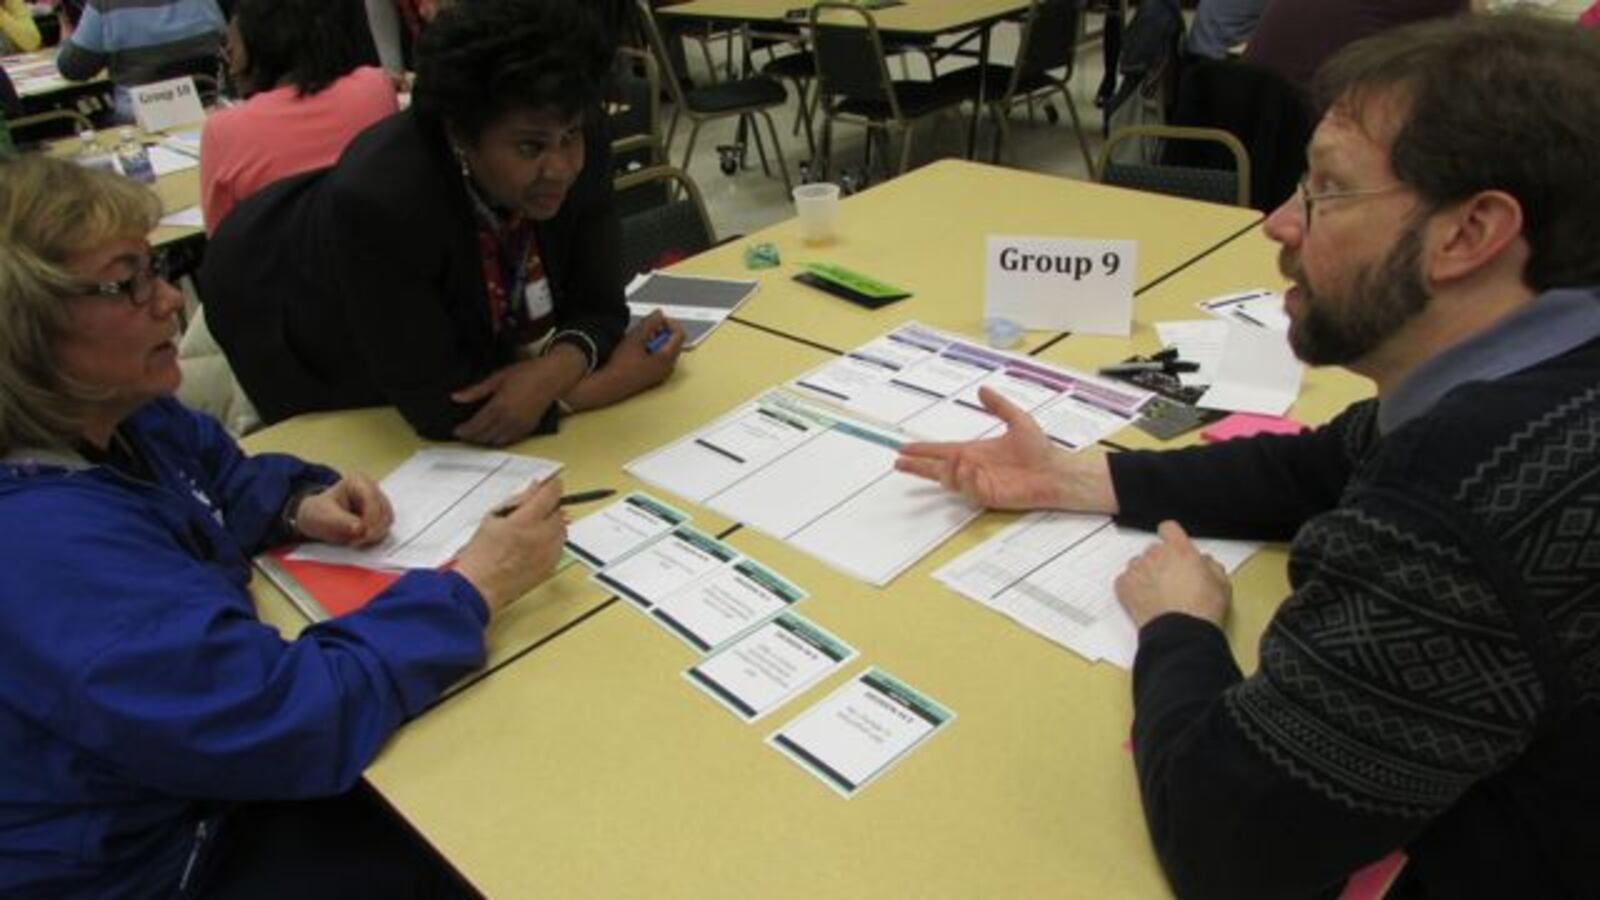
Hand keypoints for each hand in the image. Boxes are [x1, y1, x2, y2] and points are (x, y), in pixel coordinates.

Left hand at [293, 474, 392, 546]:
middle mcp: (371, 489)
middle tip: (357, 542)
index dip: (371, 518)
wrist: (315, 518)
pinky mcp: (379, 515)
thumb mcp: (324, 517)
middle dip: (373, 529)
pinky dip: (375, 536)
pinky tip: (361, 540)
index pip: (372, 498)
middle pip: (384, 511)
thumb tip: (360, 529)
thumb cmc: (318, 513)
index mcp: (357, 482)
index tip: (363, 535)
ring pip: (387, 521)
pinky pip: (385, 527)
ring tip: (356, 541)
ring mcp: (377, 502)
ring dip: (375, 534)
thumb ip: (341, 522)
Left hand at [451, 348, 586, 445]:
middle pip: (485, 435)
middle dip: (473, 437)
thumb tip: (455, 397)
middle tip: (464, 434)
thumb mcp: (497, 378)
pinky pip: (510, 439)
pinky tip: (494, 435)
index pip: (476, 425)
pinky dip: (500, 440)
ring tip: (477, 436)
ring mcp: (520, 425)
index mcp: (499, 406)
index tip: (456, 431)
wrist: (551, 377)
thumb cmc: (525, 373)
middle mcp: (509, 419)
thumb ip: (476, 391)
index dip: (464, 430)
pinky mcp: (529, 428)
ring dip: (485, 441)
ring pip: (497, 440)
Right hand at [454, 477, 567, 615]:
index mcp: (524, 522)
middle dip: (549, 508)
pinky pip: (559, 547)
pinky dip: (551, 542)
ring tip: (531, 531)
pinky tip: (534, 546)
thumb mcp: (493, 518)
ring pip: (562, 530)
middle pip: (559, 512)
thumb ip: (517, 500)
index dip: (552, 486)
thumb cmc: (480, 557)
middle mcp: (540, 537)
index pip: (550, 494)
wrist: (479, 587)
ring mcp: (547, 554)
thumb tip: (534, 488)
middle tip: (534, 512)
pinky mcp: (550, 567)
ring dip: (552, 525)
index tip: (551, 485)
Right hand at [563, 311, 683, 411]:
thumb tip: (659, 315)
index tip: (659, 319)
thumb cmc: (621, 366)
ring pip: (666, 351)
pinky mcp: (653, 377)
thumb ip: (650, 323)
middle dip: (663, 331)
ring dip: (656, 340)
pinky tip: (637, 350)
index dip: (670, 323)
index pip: (679, 334)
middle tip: (648, 327)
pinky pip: (659, 360)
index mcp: (667, 358)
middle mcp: (667, 368)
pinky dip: (653, 351)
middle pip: (674, 342)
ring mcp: (661, 374)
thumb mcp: (635, 338)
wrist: (609, 386)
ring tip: (640, 338)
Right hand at [894, 386, 1118, 511]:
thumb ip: (998, 406)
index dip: (923, 450)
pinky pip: (969, 489)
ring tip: (955, 460)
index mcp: (975, 451)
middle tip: (900, 464)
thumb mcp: (1018, 420)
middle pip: (937, 469)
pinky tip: (970, 468)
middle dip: (918, 467)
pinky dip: (966, 479)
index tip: (905, 448)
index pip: (942, 451)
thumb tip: (982, 390)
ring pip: (950, 480)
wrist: (1055, 471)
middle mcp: (973, 468)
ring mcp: (979, 483)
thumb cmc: (1039, 450)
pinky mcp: (988, 495)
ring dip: (948, 470)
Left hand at [1114, 521, 1231, 628]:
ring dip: (1145, 574)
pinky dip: (1132, 589)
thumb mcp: (1221, 584)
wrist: (1181, 633)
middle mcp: (1156, 555)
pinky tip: (1145, 601)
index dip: (1171, 537)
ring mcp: (1137, 569)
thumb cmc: (1201, 610)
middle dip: (1161, 562)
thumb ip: (1211, 566)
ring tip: (1158, 595)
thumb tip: (1204, 562)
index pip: (1169, 528)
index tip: (1172, 546)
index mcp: (1180, 549)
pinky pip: (1125, 581)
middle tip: (1171, 581)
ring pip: (1138, 565)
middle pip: (1154, 550)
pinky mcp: (1123, 586)